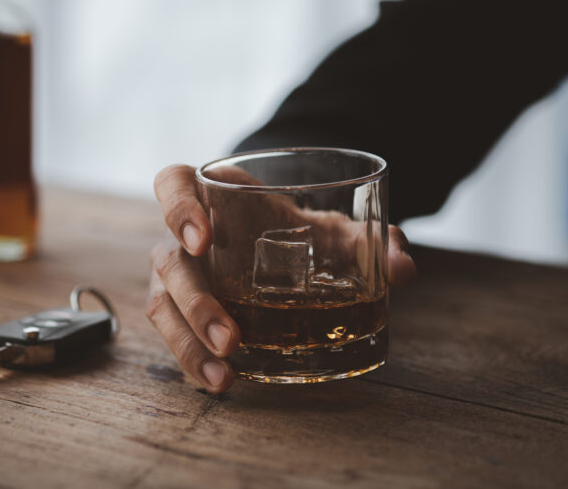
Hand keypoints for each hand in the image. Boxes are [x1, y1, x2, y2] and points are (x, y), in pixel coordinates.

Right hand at [146, 164, 415, 393]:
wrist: (279, 243)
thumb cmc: (293, 227)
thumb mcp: (329, 228)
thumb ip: (365, 239)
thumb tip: (403, 267)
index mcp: (208, 194)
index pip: (172, 185)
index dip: (178, 209)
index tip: (204, 238)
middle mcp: (181, 235)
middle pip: (169, 260)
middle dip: (197, 303)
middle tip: (233, 338)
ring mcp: (177, 274)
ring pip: (164, 305)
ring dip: (189, 343)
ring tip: (225, 374)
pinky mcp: (181, 310)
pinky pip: (175, 334)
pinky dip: (194, 360)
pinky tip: (221, 383)